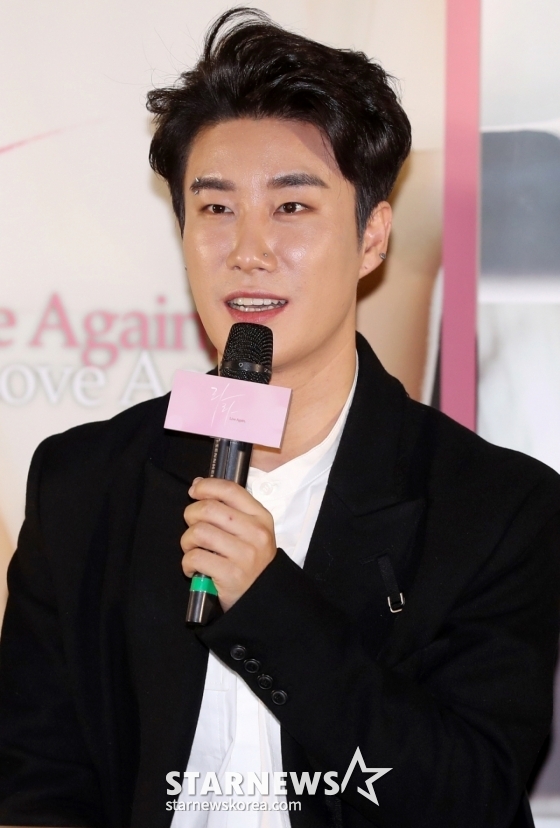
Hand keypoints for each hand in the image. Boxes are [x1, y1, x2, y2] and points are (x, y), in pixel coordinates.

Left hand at [181, 477, 276, 610]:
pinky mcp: (230, 575)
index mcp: (261, 518)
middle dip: (191, 514)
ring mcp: (244, 554)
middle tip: (192, 526)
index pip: (230, 490)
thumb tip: (198, 485)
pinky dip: (187, 563)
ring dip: (187, 540)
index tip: (195, 490)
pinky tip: (194, 568)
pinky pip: (195, 557)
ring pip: (199, 532)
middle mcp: (255, 534)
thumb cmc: (252, 562)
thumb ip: (230, 509)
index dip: (207, 486)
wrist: (264, 598)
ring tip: (193, 549)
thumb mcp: (253, 531)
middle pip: (209, 509)